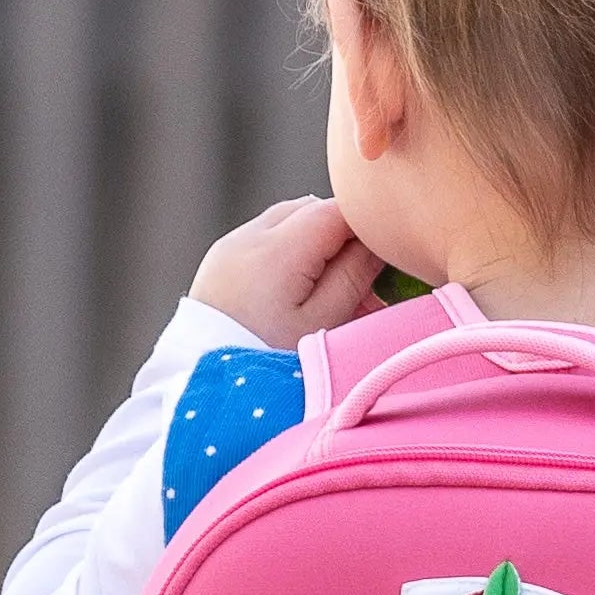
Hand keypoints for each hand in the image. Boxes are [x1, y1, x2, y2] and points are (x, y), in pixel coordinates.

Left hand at [191, 196, 383, 345]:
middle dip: (343, 235)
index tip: (387, 258)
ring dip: (317, 243)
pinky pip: (265, 240)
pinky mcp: (220, 262)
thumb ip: (354, 275)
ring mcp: (229, 247)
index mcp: (276, 251)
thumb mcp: (324, 324)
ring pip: (288, 222)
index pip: (336, 210)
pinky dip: (290, 253)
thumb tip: (375, 241)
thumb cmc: (270, 362)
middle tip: (365, 279)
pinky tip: (300, 291)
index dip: (367, 227)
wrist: (206, 385)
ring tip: (333, 290)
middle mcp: (247, 238)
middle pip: (311, 209)